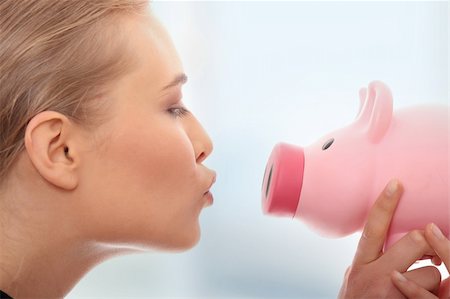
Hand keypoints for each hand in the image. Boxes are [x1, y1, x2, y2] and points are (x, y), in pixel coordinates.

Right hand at [339, 180, 439, 297]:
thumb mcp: (353, 279)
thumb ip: (363, 262)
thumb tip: (371, 245)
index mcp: (360, 263)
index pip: (373, 227)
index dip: (385, 204)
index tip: (396, 184)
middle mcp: (373, 274)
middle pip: (413, 240)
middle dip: (424, 245)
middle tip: (423, 253)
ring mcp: (390, 292)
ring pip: (431, 270)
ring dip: (432, 280)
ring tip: (418, 289)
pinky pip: (434, 292)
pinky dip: (433, 295)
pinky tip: (418, 298)